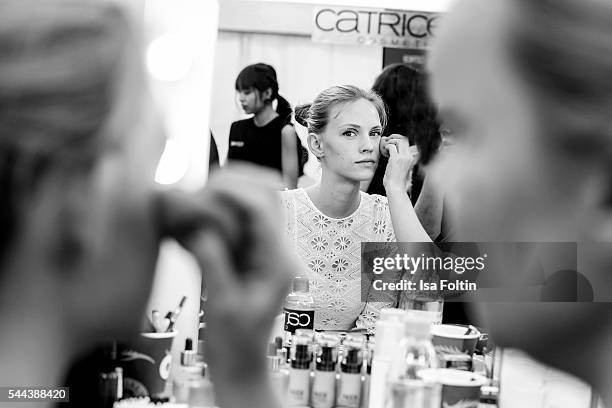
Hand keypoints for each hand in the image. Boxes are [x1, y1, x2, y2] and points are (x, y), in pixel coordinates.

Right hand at [182, 165, 293, 399]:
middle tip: (203, 184)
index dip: (236, 190)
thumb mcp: (223, 305)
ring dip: (226, 196)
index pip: (262, 210)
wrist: (240, 364)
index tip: (208, 185)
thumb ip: (213, 265)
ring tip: (198, 194)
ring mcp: (262, 252)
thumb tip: (198, 228)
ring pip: (251, 207)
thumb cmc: (236, 345)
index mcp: (276, 261)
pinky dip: (217, 214)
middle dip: (235, 185)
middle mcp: (274, 251)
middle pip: (264, 198)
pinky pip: (236, 224)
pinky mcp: (247, 257)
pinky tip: (197, 216)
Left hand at [383, 136, 418, 192]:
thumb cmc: (397, 181)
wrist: (396, 189)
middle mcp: (409, 157)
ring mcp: (403, 158)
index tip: (393, 142)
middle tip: (388, 141)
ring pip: (399, 141)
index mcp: (412, 159)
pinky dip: (386, 147)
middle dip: (395, 137)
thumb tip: (395, 154)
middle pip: (405, 139)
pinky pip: (391, 146)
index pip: (409, 143)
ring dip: (390, 142)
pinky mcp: (395, 159)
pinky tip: (384, 152)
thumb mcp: (404, 169)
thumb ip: (403, 161)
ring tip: (386, 147)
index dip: (400, 140)